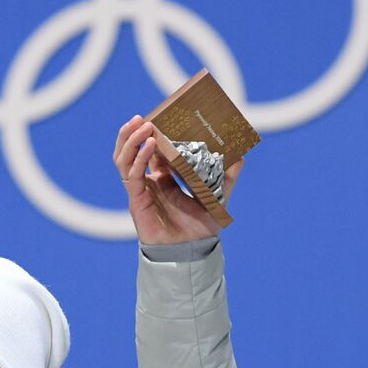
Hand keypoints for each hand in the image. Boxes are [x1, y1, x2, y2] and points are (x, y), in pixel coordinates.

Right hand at [112, 115, 241, 244]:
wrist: (192, 251)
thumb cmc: (201, 227)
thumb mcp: (218, 195)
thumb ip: (227, 176)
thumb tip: (242, 155)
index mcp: (163, 180)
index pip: (151, 151)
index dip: (151, 134)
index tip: (159, 117)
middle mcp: (149, 183)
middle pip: (130, 152)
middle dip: (132, 133)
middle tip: (142, 116)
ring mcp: (140, 191)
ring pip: (124, 159)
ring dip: (130, 140)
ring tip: (141, 124)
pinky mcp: (137, 200)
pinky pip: (132, 175)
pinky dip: (139, 158)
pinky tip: (150, 145)